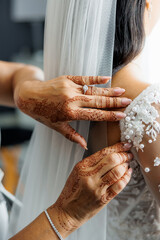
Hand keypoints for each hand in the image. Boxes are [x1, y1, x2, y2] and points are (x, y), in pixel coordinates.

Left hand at [15, 75, 130, 148]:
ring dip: (109, 91)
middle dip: (114, 102)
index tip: (122, 115)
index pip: (95, 115)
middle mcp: (72, 100)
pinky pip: (84, 78)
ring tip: (122, 91)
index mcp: (70, 113)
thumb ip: (72, 135)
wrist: (29, 96)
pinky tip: (107, 78)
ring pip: (93, 90)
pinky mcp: (67, 79)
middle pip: (98, 101)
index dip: (109, 115)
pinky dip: (96, 78)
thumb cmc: (42, 113)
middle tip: (128, 101)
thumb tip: (85, 145)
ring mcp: (70, 88)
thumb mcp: (56, 127)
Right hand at [47, 142, 132, 237]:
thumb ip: (91, 163)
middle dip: (123, 155)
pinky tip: (128, 173)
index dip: (117, 147)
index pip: (103, 152)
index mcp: (82, 167)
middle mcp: (89, 176)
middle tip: (128, 154)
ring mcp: (97, 188)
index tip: (125, 144)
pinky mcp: (103, 199)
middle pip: (112, 160)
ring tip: (128, 163)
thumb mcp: (77, 172)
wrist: (67, 211)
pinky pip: (118, 186)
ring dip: (126, 166)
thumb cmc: (72, 191)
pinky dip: (126, 178)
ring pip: (117, 172)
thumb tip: (110, 154)